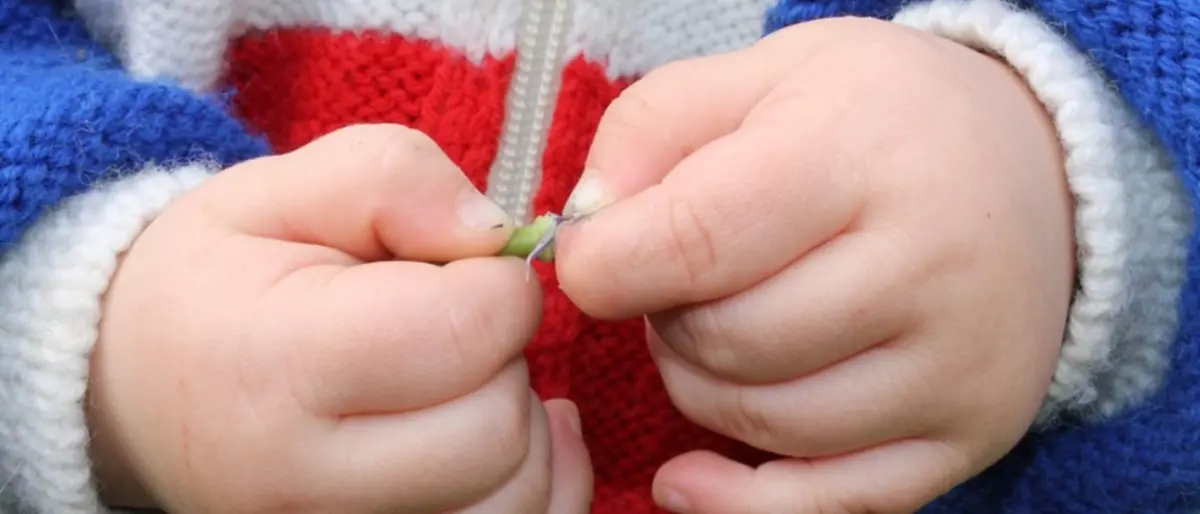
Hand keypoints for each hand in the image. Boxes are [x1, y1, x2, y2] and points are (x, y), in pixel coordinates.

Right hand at [86, 124, 592, 512]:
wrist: (137, 387)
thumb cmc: (222, 281)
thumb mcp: (280, 190)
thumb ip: (392, 180)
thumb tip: (496, 235)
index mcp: (273, 364)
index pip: (464, 331)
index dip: (497, 284)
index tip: (461, 270)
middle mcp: (300, 481)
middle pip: (497, 428)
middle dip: (504, 358)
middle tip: (449, 328)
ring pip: (516, 496)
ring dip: (518, 426)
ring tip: (453, 384)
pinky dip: (536, 481)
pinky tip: (498, 436)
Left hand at [557, 17, 1073, 512]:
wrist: (1028, 164)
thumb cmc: (873, 116)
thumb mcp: (759, 74)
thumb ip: (650, 133)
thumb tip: (585, 233)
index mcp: (859, 154)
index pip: (698, 238)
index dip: (609, 264)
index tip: (592, 259)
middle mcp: (926, 266)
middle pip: (726, 340)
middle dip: (667, 316)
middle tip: (686, 275)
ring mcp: (956, 365)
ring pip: (761, 422)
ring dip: (702, 383)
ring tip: (725, 320)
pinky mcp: (966, 435)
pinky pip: (828, 506)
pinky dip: (740, 500)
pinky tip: (690, 472)